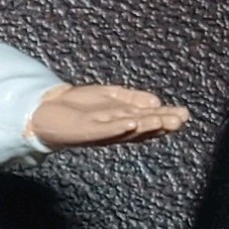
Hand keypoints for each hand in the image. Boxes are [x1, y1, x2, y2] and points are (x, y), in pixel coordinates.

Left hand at [28, 83, 189, 149]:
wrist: (45, 110)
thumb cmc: (77, 106)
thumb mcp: (109, 97)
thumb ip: (131, 98)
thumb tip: (156, 101)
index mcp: (122, 121)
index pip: (148, 120)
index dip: (165, 118)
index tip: (183, 114)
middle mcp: (114, 129)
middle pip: (141, 127)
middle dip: (160, 123)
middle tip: (180, 120)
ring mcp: (100, 131)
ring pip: (127, 130)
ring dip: (145, 126)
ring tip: (161, 121)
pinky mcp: (84, 131)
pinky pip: (104, 130)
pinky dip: (118, 128)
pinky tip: (131, 123)